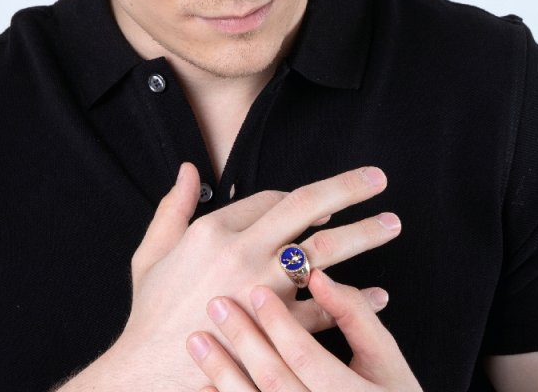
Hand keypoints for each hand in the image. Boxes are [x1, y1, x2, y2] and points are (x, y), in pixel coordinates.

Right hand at [61, 163, 400, 390]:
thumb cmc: (150, 316)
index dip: (304, 196)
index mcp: (213, 230)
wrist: (146, 376)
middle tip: (379, 179)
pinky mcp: (275, 332)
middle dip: (347, 188)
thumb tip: (189, 168)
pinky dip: (356, 300)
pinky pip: (326, 310)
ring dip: (363, 234)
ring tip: (391, 224)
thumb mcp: (152, 254)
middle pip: (305, 207)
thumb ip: (173, 206)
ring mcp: (262, 292)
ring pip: (324, 252)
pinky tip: (378, 295)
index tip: (329, 200)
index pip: (271, 198)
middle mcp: (242, 253)